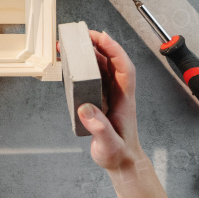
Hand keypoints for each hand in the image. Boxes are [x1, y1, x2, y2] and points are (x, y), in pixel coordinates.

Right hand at [77, 30, 146, 173]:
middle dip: (100, 45)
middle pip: (112, 62)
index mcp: (124, 99)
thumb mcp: (109, 144)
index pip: (124, 68)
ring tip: (73, 45)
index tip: (101, 37)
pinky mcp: (101, 100)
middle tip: (82, 35)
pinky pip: (94, 78)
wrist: (122, 162)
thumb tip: (86, 109)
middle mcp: (118, 93)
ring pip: (103, 68)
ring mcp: (110, 96)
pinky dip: (84, 68)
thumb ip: (99, 128)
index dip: (114, 50)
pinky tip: (74, 65)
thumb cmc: (118, 154)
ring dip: (90, 54)